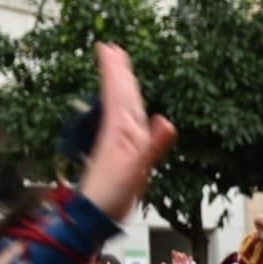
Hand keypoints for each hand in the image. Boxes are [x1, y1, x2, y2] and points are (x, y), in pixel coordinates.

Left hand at [78, 43, 177, 221]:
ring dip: (120, 88)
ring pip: (121, 108)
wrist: (95, 215)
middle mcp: (119, 132)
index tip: (109, 48)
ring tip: (118, 71)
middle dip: (116, 73)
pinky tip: (130, 114)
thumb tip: (167, 121)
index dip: (115, 72)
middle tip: (111, 49)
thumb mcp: (136, 170)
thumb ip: (153, 146)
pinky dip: (128, 114)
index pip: (119, 94)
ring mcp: (119, 143)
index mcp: (121, 131)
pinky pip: (126, 126)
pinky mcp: (122, 154)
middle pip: (119, 96)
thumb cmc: (111, 193)